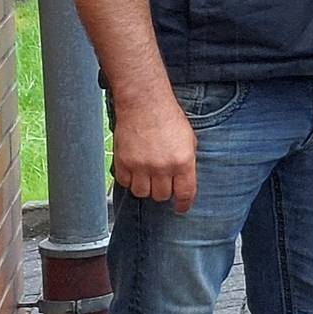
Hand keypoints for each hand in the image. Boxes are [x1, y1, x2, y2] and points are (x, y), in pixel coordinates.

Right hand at [113, 96, 199, 213]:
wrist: (144, 105)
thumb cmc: (169, 119)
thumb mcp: (189, 140)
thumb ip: (187, 161)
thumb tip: (184, 179)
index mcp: (183, 162)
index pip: (185, 194)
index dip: (184, 205)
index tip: (181, 208)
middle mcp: (162, 167)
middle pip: (162, 196)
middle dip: (164, 192)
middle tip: (163, 182)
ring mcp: (140, 166)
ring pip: (142, 193)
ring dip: (146, 188)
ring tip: (148, 177)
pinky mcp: (123, 162)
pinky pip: (125, 183)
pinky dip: (130, 181)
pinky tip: (134, 171)